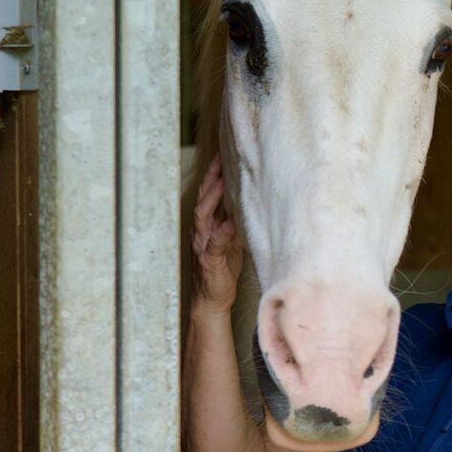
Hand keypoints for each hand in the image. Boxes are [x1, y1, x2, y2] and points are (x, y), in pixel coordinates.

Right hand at [191, 154, 243, 316]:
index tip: (222, 153)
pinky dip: (222, 231)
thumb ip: (235, 221)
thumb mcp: (231, 239)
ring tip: (222, 181)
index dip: (213, 174)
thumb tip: (250, 201)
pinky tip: (230, 222)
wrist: (213, 298)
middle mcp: (201, 231)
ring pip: (203, 216)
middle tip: (221, 158)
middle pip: (203, 198)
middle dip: (211, 178)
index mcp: (207, 224)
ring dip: (212, 198)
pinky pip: (215, 243)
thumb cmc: (223, 268)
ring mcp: (203, 244)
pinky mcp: (210, 259)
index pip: (208, 194)